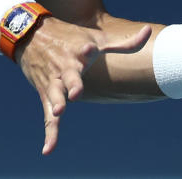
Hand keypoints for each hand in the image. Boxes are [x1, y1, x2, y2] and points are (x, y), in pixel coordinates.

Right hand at [15, 18, 151, 153]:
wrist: (32, 35)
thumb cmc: (73, 38)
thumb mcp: (98, 39)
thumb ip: (125, 42)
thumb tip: (149, 30)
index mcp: (80, 51)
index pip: (84, 50)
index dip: (87, 51)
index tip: (88, 50)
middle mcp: (66, 66)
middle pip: (70, 76)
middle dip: (73, 83)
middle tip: (76, 92)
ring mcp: (55, 80)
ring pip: (55, 94)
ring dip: (56, 103)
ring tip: (58, 111)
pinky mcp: (46, 93)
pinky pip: (48, 116)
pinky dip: (50, 133)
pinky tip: (48, 150)